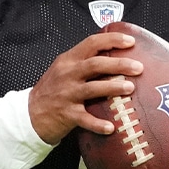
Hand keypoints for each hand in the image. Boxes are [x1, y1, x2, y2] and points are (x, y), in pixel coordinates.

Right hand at [29, 31, 143, 144]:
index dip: (112, 40)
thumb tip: (115, 56)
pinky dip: (98, 123)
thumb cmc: (52, 90)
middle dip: (119, 64)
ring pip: (92, 89)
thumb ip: (84, 62)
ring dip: (113, 88)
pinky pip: (85, 119)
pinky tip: (111, 127)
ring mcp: (66, 95)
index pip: (92, 43)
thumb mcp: (63, 69)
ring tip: (131, 88)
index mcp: (68, 60)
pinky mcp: (66, 114)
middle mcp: (67, 75)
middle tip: (138, 67)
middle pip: (95, 64)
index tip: (131, 41)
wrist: (29, 114)